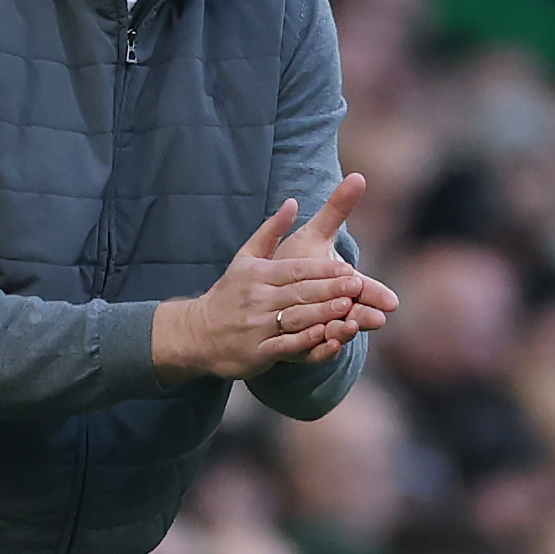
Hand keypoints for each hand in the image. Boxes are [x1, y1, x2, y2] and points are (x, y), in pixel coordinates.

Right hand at [153, 173, 396, 379]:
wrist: (196, 333)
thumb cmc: (228, 294)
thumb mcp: (245, 258)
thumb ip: (270, 231)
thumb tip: (292, 202)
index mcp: (258, 274)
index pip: (296, 270)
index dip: (324, 271)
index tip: (349, 269)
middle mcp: (257, 298)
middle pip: (300, 293)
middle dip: (330, 290)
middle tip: (358, 287)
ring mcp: (257, 326)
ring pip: (295, 318)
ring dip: (322, 314)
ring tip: (348, 309)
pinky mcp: (257, 351)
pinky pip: (286, 346)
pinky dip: (307, 343)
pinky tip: (327, 340)